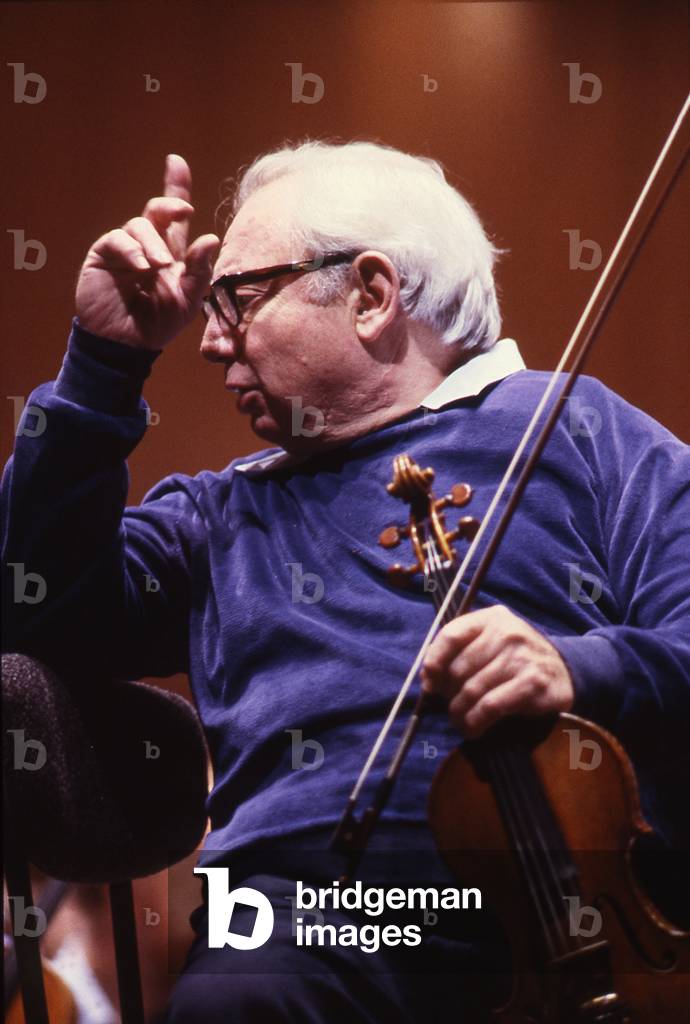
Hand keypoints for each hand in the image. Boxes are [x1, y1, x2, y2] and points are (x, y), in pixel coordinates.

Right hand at [75, 154, 219, 349]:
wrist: (126, 344)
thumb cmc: (159, 323)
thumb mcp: (188, 299)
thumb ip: (200, 270)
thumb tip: (211, 237)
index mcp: (171, 253)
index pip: (174, 217)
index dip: (176, 186)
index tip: (176, 161)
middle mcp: (148, 245)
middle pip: (157, 210)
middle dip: (170, 203)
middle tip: (185, 211)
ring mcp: (125, 249)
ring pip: (139, 225)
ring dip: (153, 242)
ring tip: (159, 266)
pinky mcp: (105, 256)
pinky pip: (117, 240)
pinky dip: (132, 250)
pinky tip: (141, 267)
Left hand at [421, 605, 573, 737]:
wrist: (565, 671)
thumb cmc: (517, 659)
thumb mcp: (492, 642)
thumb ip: (460, 652)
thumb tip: (428, 680)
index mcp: (492, 618)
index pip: (451, 634)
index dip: (434, 661)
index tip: (429, 682)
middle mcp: (507, 632)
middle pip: (459, 667)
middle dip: (448, 694)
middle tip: (450, 706)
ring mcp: (522, 657)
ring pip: (472, 690)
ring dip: (459, 712)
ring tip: (459, 721)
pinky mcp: (532, 683)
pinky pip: (490, 706)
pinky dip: (475, 722)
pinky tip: (473, 728)